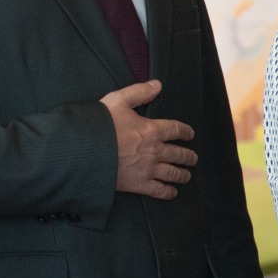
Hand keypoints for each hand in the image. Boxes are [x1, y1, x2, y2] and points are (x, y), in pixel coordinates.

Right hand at [103, 80, 195, 198]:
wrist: (84, 151)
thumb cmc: (100, 124)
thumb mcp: (118, 100)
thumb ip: (139, 92)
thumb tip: (157, 85)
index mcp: (152, 130)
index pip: (176, 130)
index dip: (186, 131)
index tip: (190, 134)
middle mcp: (154, 151)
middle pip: (179, 154)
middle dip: (188, 156)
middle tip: (193, 158)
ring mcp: (148, 169)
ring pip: (173, 173)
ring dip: (182, 174)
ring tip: (187, 175)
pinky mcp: (139, 184)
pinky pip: (159, 190)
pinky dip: (168, 192)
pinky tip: (172, 192)